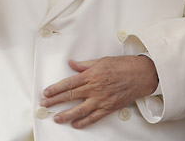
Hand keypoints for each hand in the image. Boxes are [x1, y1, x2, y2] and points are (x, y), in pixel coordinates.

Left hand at [40, 55, 157, 128]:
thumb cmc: (122, 65)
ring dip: (67, 114)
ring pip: (80, 110)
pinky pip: (94, 117)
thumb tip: (72, 64)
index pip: (69, 83)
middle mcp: (94, 88)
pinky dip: (84, 122)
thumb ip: (85, 65)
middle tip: (44, 105)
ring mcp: (101, 99)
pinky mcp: (108, 108)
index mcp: (91, 75)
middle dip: (56, 101)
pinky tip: (76, 124)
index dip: (56, 88)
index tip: (46, 92)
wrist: (140, 75)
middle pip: (71, 96)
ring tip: (57, 118)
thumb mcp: (101, 60)